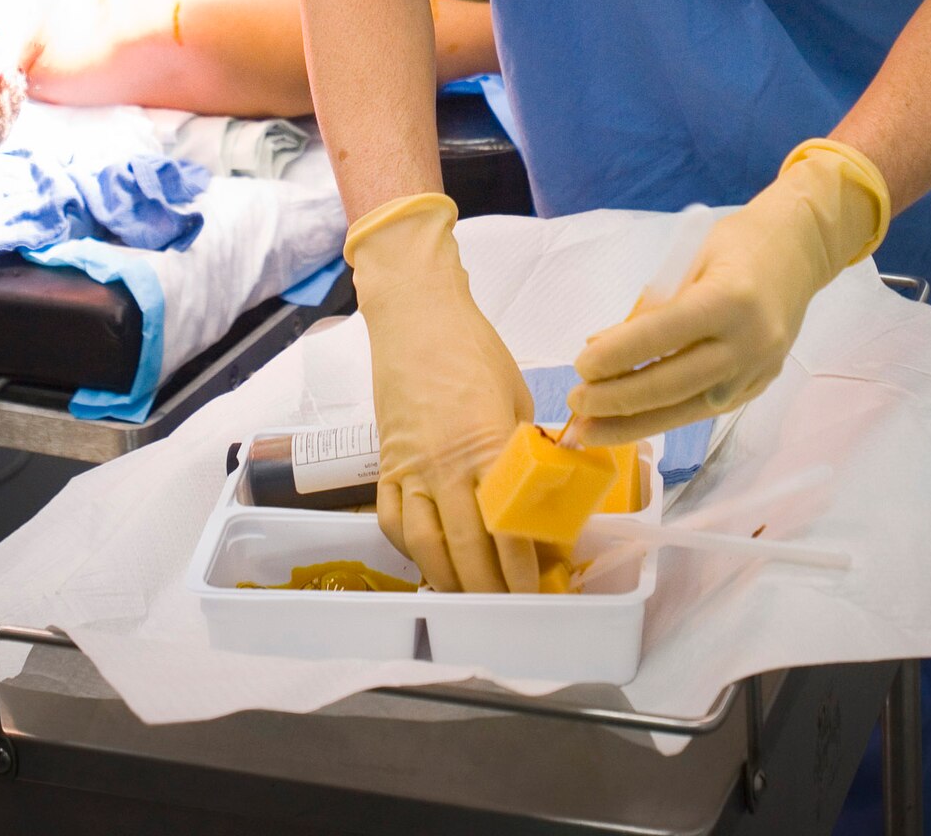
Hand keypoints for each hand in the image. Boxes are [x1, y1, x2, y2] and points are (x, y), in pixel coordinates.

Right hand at [346, 192, 537, 593]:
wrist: (416, 316)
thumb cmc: (473, 348)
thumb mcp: (516, 396)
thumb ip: (524, 448)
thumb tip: (543, 490)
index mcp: (488, 446)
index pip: (510, 524)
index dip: (525, 565)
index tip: (542, 589)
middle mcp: (447, 466)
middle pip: (467, 547)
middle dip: (490, 589)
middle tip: (509, 614)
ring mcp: (411, 468)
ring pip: (426, 544)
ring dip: (448, 580)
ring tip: (470, 603)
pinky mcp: (387, 463)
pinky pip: (393, 520)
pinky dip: (409, 549)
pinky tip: (426, 562)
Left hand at [567, 141, 890, 443]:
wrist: (801, 251)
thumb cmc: (738, 243)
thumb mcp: (690, 259)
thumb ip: (653, 306)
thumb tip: (602, 348)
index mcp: (730, 300)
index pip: (663, 335)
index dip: (619, 354)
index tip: (581, 364)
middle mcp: (747, 342)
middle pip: (673, 382)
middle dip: (618, 398)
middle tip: (575, 403)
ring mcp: (756, 370)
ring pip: (687, 408)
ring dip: (634, 423)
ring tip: (589, 431)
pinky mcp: (758, 386)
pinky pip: (704, 408)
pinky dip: (664, 417)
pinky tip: (629, 424)